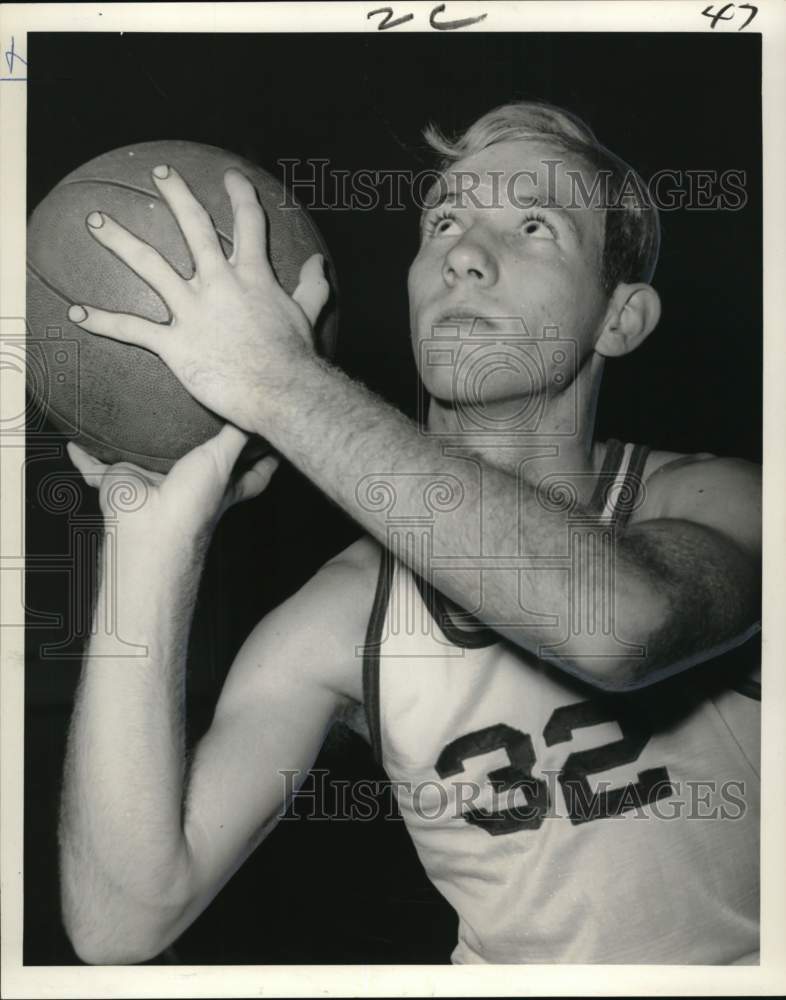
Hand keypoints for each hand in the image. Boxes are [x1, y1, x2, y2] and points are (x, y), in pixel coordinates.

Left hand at [66, 166, 330, 431]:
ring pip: (150, 265)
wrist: (281, 391)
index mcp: (253, 275)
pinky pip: (133, 329)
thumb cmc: (296, 356)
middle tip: (159, 173)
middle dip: (176, 195)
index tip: (230, 177)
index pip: (248, 224)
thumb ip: (313, 285)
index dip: (240, 195)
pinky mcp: (175, 344)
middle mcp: (219, 283)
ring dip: (120, 241)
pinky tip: (77, 313)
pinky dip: (104, 322)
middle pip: (193, 227)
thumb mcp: (309, 313)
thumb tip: (319, 263)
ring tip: (96, 222)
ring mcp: (193, 311)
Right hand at [67, 424, 278, 543]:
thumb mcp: (224, 459)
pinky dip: (83, 455)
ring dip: (133, 445)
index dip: (261, 461)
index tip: (270, 443)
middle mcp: (183, 484)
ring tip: (135, 413)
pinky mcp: (117, 484)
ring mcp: (149, 484)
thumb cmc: (194, 500)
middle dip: (193, 446)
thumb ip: (237, 436)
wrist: (149, 526)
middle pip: (193, 464)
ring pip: (140, 461)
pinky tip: (75, 437)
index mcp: (217, 485)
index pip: (249, 475)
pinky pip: (94, 466)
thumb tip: (253, 412)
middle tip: (199, 414)